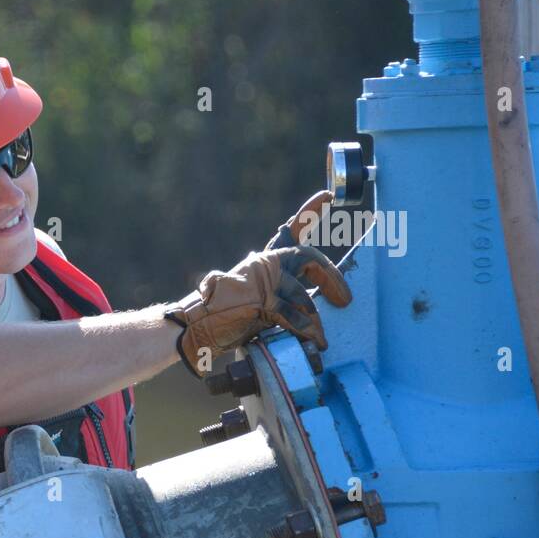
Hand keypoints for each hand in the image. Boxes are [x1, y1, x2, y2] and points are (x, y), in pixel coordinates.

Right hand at [164, 191, 352, 376]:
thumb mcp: (251, 299)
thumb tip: (308, 309)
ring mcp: (262, 281)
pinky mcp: (261, 300)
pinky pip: (294, 315)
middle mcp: (263, 264)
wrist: (194, 327)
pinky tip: (314, 342)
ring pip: (303, 293)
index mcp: (261, 263)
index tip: (329, 196)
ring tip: (320, 335)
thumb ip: (276, 296)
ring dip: (314, 318)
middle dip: (331, 278)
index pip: (290, 231)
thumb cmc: (221, 317)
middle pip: (308, 259)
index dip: (310, 211)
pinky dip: (307, 331)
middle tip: (344, 299)